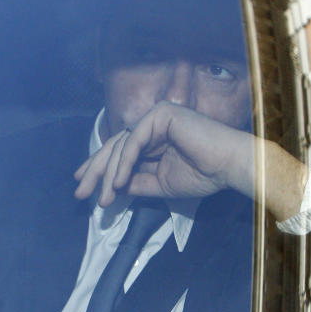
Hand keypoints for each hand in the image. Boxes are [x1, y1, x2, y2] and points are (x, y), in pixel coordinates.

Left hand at [74, 102, 255, 206]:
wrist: (230, 166)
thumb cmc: (203, 174)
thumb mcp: (159, 184)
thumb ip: (135, 183)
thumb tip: (110, 187)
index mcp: (152, 138)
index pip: (118, 152)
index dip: (99, 169)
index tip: (83, 187)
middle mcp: (151, 123)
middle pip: (114, 147)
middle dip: (95, 171)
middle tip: (80, 193)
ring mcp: (155, 116)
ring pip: (121, 146)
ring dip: (109, 174)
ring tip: (103, 197)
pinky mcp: (161, 115)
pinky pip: (134, 142)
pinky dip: (123, 163)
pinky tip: (117, 182)